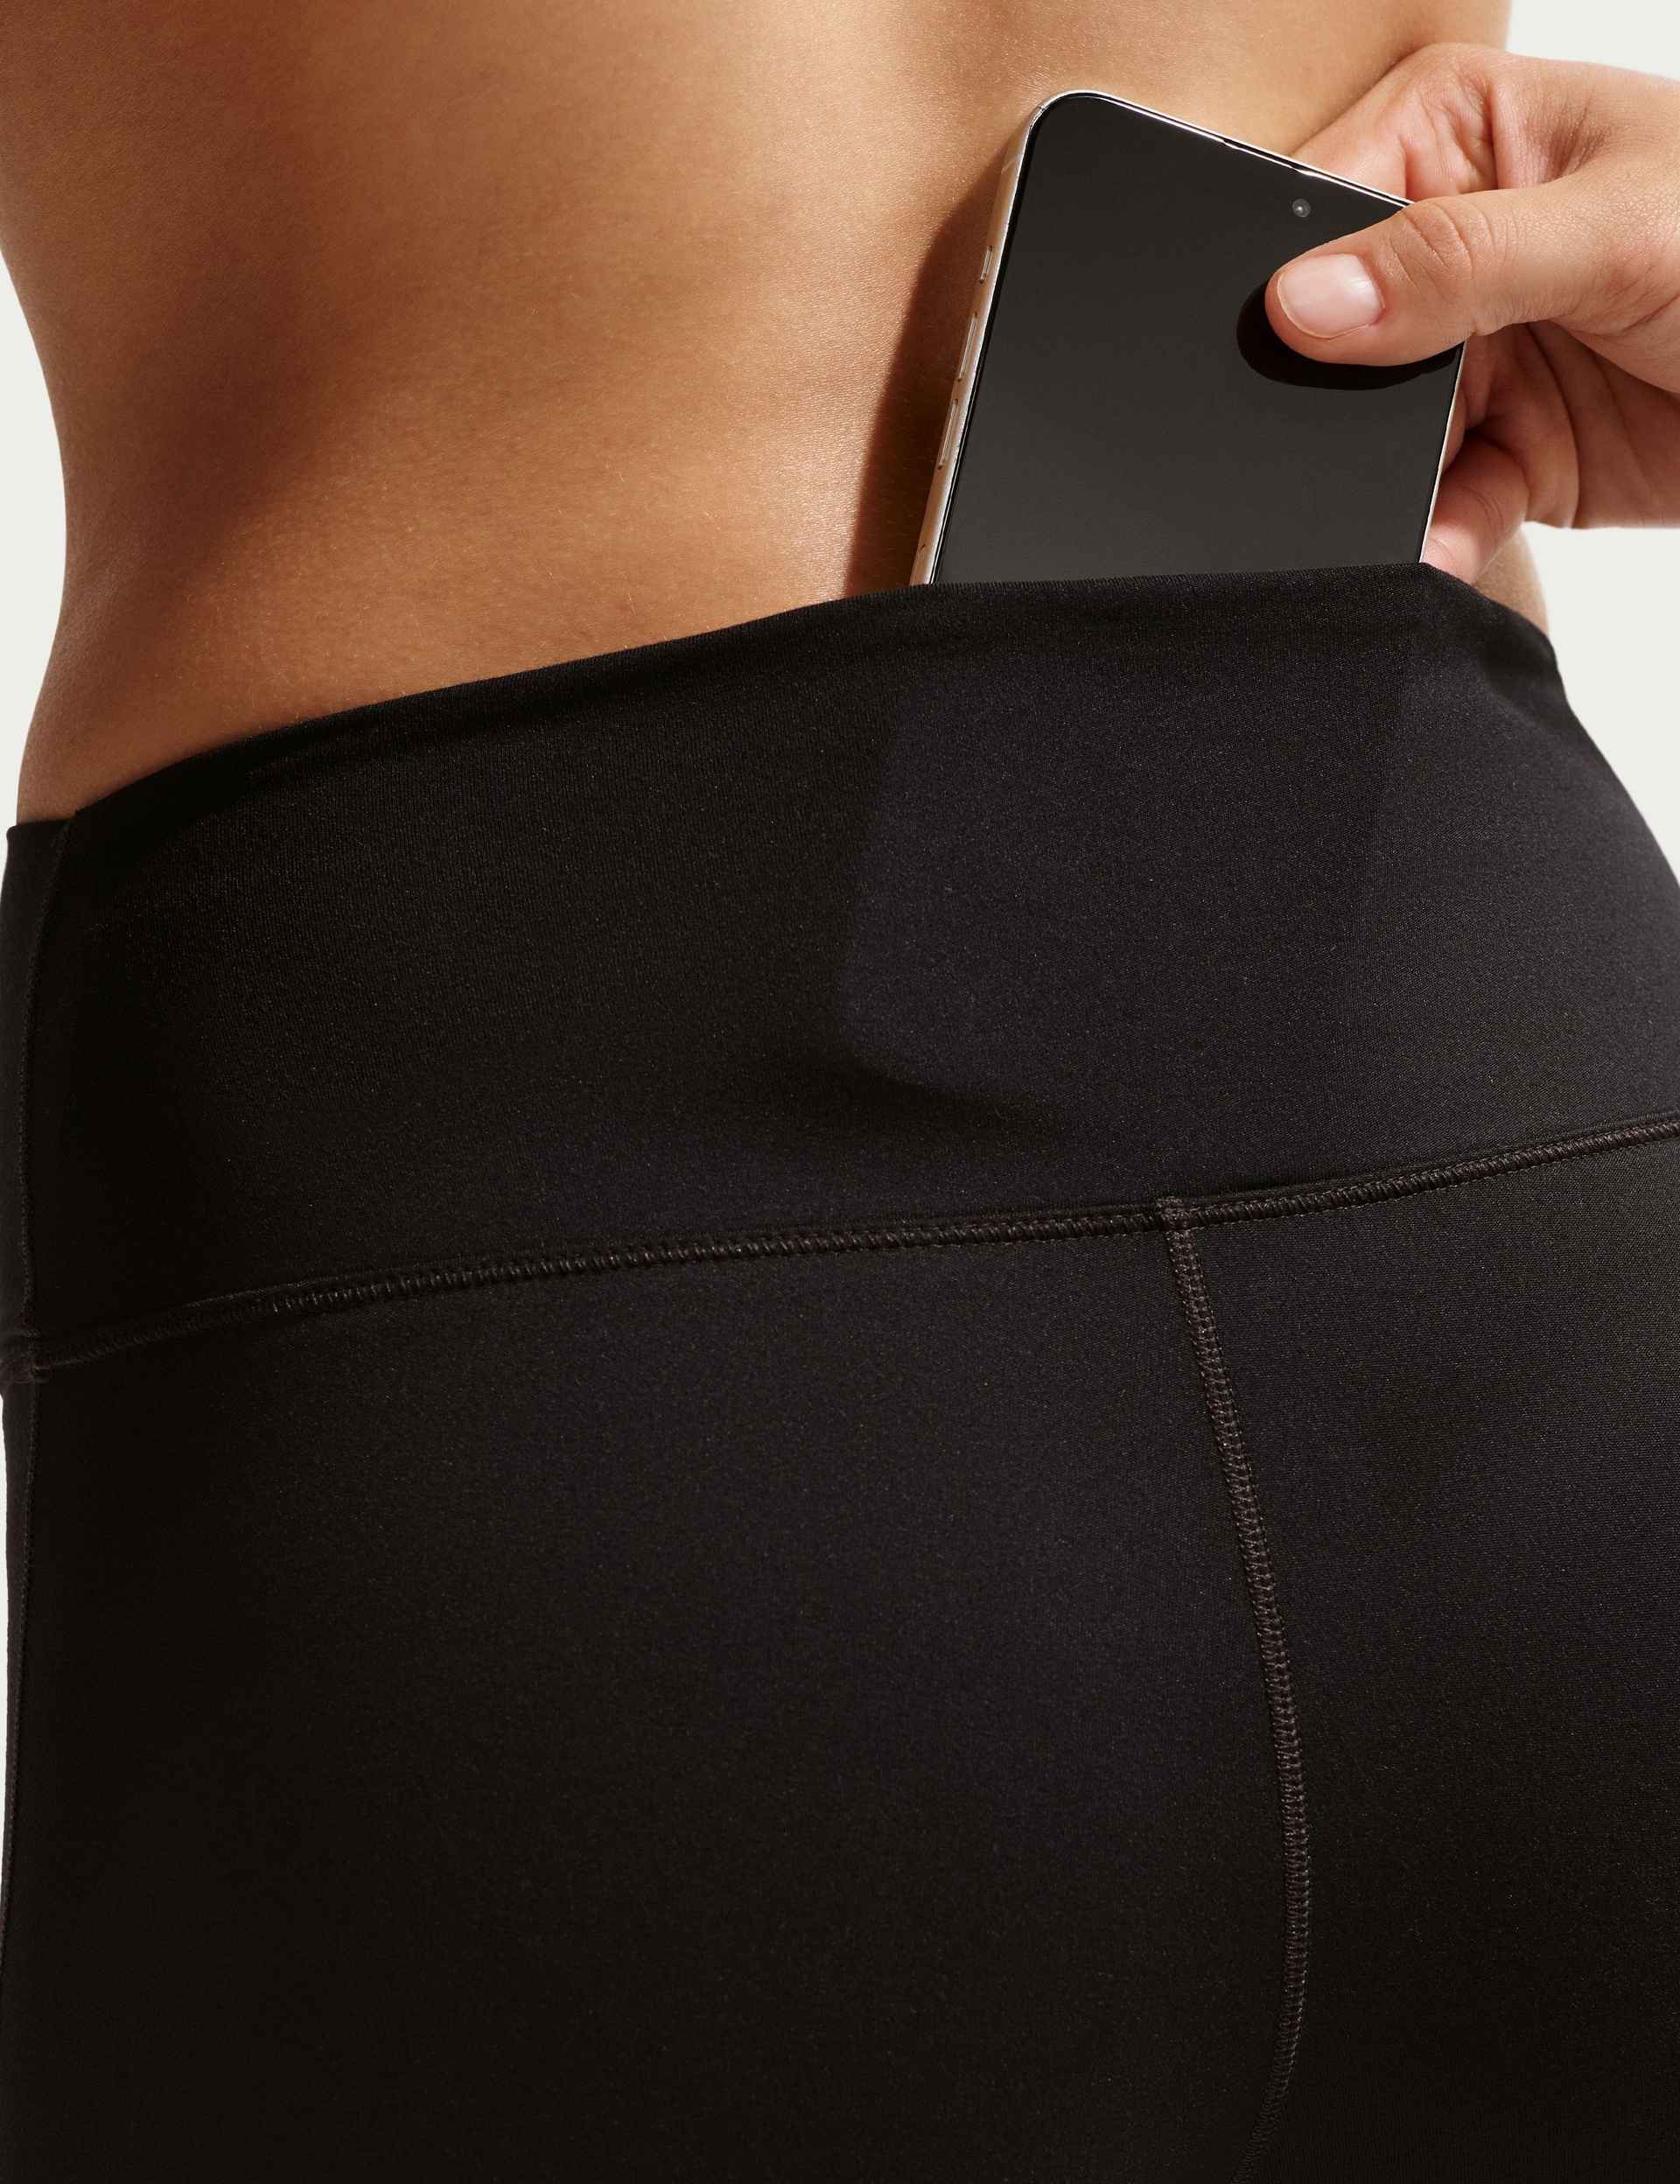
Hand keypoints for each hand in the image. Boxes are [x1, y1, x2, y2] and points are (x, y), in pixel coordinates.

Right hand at [1265, 43, 1679, 582]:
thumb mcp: (1610, 233)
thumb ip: (1453, 262)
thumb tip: (1303, 302)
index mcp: (1461, 135)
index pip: (1327, 204)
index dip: (1294, 282)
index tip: (1290, 351)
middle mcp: (1452, 246)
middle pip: (1337, 339)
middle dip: (1338, 406)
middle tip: (1356, 449)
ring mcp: (1476, 357)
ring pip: (1378, 436)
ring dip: (1387, 488)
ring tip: (1406, 520)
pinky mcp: (1507, 453)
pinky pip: (1438, 504)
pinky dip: (1437, 536)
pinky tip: (1444, 549)